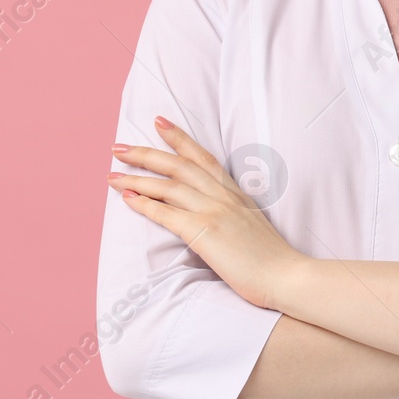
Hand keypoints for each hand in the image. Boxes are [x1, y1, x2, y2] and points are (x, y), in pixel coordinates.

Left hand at [108, 116, 303, 311]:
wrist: (286, 275)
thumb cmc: (271, 259)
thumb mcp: (253, 225)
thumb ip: (234, 213)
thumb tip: (215, 215)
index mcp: (235, 193)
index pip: (203, 157)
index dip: (179, 138)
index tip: (160, 122)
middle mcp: (223, 196)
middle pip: (179, 165)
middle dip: (146, 153)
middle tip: (120, 146)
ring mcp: (213, 211)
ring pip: (168, 185)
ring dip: (137, 177)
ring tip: (112, 172)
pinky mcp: (204, 231)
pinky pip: (166, 213)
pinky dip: (144, 203)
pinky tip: (126, 197)